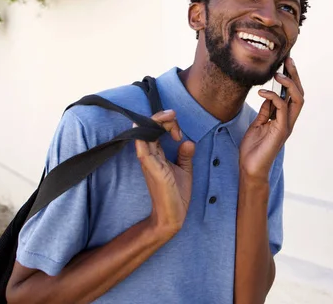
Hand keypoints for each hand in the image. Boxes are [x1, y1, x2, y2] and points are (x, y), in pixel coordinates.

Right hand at [134, 110, 194, 235]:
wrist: (174, 216)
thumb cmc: (177, 194)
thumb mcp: (184, 170)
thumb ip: (185, 155)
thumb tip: (188, 141)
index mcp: (156, 155)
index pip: (155, 130)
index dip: (167, 123)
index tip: (180, 133)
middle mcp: (150, 156)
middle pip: (148, 128)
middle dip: (161, 116)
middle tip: (174, 117)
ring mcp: (149, 162)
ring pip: (145, 134)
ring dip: (156, 122)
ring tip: (170, 117)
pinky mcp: (153, 169)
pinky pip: (144, 150)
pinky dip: (146, 137)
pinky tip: (155, 129)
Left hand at [239, 57, 304, 181]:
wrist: (251, 168)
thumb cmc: (253, 149)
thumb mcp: (258, 124)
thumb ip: (266, 111)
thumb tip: (268, 95)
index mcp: (284, 118)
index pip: (293, 95)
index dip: (292, 78)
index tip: (285, 63)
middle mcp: (289, 121)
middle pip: (299, 93)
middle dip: (295, 76)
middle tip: (287, 60)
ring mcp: (287, 125)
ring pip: (298, 99)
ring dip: (289, 84)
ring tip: (279, 74)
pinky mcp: (281, 130)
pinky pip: (282, 108)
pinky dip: (273, 96)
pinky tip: (262, 92)